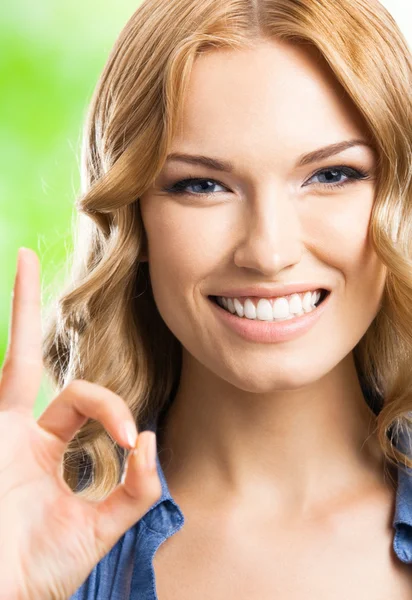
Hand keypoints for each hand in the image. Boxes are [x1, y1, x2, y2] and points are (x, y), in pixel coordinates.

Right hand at [0, 248, 161, 598]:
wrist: (3, 593)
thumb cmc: (39, 569)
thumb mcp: (100, 527)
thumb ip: (135, 489)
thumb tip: (149, 438)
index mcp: (47, 451)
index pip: (81, 404)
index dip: (113, 411)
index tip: (130, 439)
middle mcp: (22, 433)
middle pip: (46, 371)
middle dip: (46, 327)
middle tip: (31, 267)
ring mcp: (2, 430)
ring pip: (19, 359)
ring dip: (24, 305)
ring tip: (22, 257)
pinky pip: (11, 368)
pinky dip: (21, 320)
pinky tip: (20, 268)